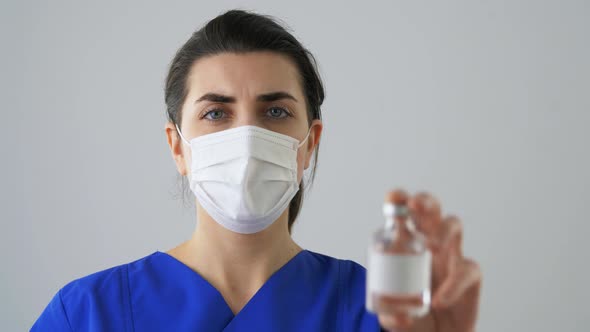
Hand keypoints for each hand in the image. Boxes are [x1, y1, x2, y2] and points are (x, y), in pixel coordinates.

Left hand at [377, 189, 481, 331]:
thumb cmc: (414, 317)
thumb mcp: (393, 315)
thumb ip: (390, 314)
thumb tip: (396, 315)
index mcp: (406, 244)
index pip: (403, 214)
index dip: (400, 200)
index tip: (394, 198)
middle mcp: (429, 243)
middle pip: (431, 210)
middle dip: (425, 202)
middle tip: (414, 206)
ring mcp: (451, 256)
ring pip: (454, 225)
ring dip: (444, 229)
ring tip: (432, 245)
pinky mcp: (469, 276)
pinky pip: (467, 270)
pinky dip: (453, 284)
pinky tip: (438, 300)